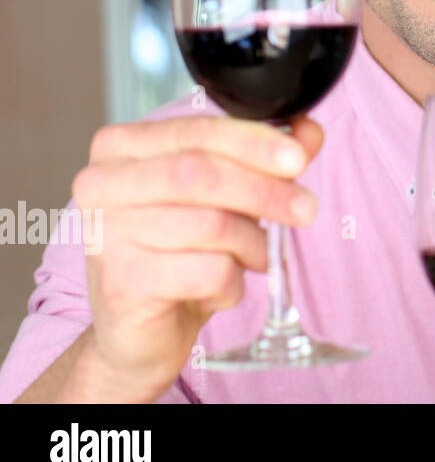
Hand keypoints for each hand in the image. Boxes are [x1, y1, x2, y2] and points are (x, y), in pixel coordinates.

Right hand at [69, 115, 323, 401]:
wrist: (141, 331)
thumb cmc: (181, 251)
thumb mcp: (224, 196)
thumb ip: (265, 159)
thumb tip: (308, 131)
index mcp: (120, 148)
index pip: (196, 131)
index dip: (253, 142)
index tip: (300, 157)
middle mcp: (100, 185)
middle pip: (201, 174)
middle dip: (265, 190)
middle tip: (306, 208)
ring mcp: (106, 235)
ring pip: (212, 224)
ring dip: (253, 245)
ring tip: (256, 258)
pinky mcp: (122, 284)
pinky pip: (208, 271)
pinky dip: (233, 283)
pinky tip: (221, 289)